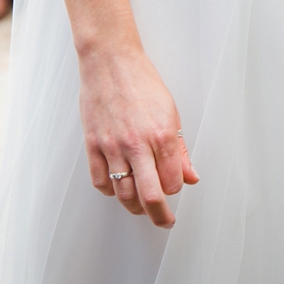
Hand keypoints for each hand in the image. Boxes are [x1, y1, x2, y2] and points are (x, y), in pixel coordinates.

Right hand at [79, 45, 199, 227]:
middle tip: (164, 221)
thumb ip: (180, 149)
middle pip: (150, 196)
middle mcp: (137, 144)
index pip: (172, 182)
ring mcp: (112, 147)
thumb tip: (191, 176)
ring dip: (134, 207)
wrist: (111, 62)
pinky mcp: (92, 145)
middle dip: (159, 216)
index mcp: (162, 135)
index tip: (175, 191)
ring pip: (123, 194)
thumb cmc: (142, 82)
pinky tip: (118, 190)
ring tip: (141, 208)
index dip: (175, 191)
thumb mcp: (172, 113)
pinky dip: (110, 192)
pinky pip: (100, 182)